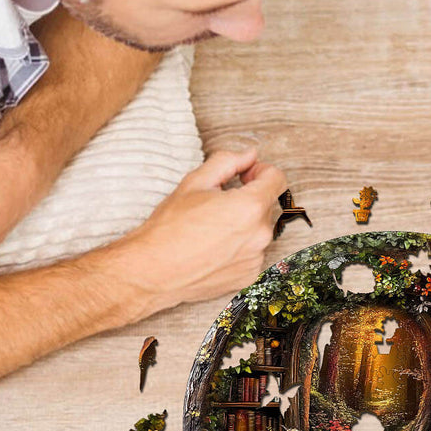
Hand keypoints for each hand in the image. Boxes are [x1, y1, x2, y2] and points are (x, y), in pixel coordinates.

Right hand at [113, 147, 287, 314]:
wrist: (153, 271)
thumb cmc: (170, 227)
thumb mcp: (195, 182)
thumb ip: (228, 161)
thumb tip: (249, 154)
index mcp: (250, 207)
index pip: (277, 179)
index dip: (261, 171)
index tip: (244, 175)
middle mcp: (260, 234)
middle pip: (267, 205)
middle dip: (249, 198)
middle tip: (218, 202)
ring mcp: (256, 258)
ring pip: (260, 230)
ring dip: (245, 223)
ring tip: (213, 228)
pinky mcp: (249, 275)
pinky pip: (253, 252)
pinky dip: (240, 246)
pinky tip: (214, 248)